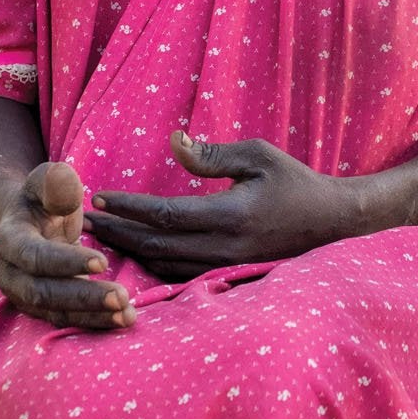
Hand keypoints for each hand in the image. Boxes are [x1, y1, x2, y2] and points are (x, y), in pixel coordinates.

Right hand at [0, 162, 132, 331]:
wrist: (28, 222)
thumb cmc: (44, 198)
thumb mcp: (47, 181)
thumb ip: (55, 181)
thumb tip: (64, 178)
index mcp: (10, 240)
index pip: (34, 256)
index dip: (66, 262)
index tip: (102, 262)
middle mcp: (11, 274)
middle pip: (44, 293)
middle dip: (83, 297)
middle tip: (122, 297)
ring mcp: (24, 296)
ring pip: (56, 313)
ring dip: (93, 316)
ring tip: (128, 315)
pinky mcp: (42, 310)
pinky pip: (67, 321)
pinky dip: (95, 322)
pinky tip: (124, 319)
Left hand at [84, 129, 353, 280]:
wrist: (333, 224)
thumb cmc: (296, 183)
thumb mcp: (259, 156)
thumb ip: (213, 153)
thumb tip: (175, 141)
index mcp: (230, 214)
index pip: (163, 214)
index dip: (127, 206)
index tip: (98, 196)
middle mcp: (224, 247)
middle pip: (155, 245)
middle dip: (117, 232)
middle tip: (84, 220)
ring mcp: (226, 267)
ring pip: (164, 266)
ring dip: (129, 253)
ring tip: (102, 238)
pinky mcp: (229, 277)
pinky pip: (181, 276)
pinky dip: (152, 266)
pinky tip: (136, 256)